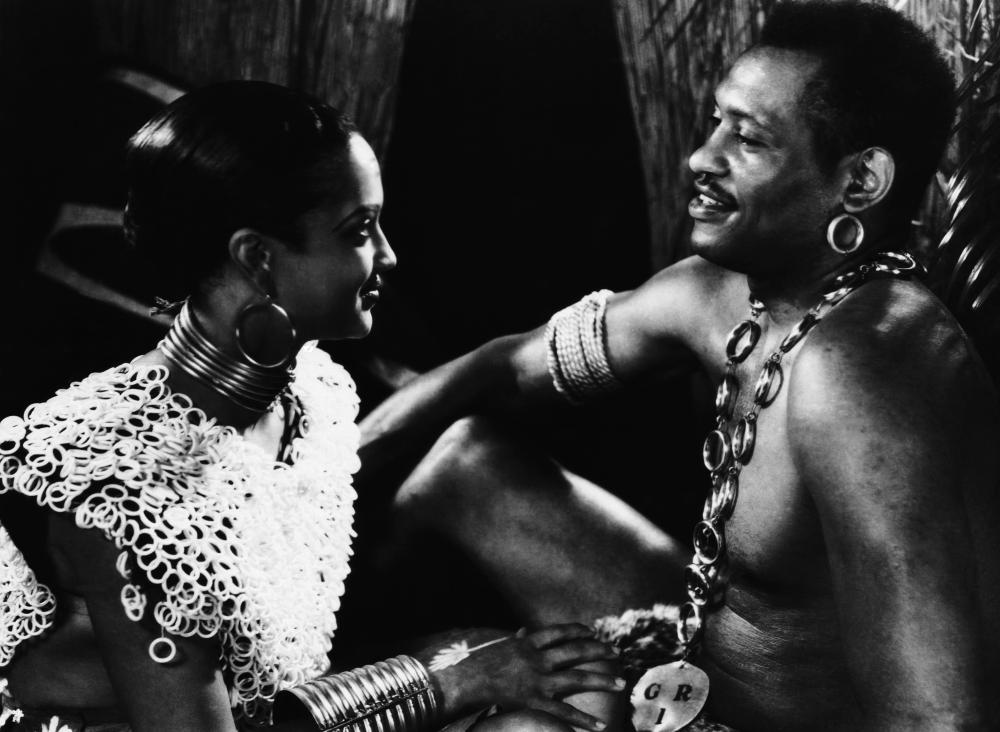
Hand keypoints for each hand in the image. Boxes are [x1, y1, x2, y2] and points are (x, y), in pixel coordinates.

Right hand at [417, 624, 623, 730]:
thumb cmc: (475, 663)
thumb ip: (515, 639)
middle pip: (575, 651)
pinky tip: (600, 726)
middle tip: (616, 653)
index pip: (559, 632)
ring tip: (620, 682)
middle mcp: (537, 658)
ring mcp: (537, 679)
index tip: (592, 632)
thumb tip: (525, 629)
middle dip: (598, 651)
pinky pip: (563, 712)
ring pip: (577, 677)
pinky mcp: (534, 700)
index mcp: (527, 643)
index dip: (578, 631)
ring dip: (601, 679)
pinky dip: (583, 720)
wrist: (463, 677)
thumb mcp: (497, 645)